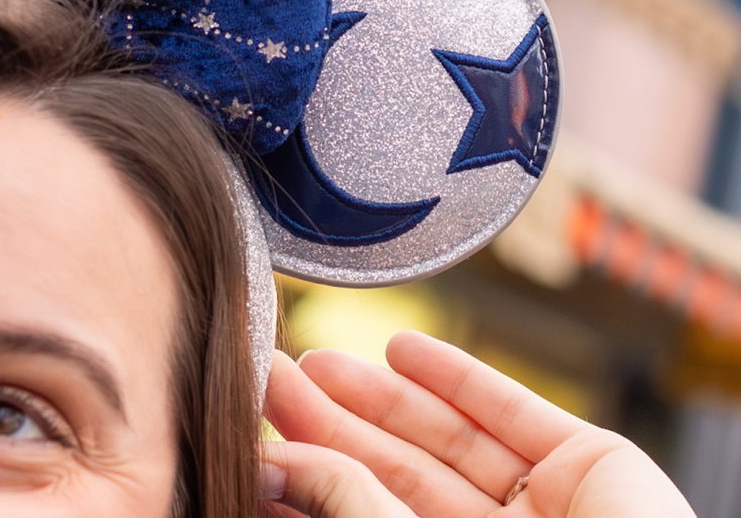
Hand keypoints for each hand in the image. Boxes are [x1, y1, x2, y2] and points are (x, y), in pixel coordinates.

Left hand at [262, 330, 694, 517]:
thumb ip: (354, 507)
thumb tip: (277, 463)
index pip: (364, 514)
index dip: (312, 469)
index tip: (256, 425)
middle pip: (398, 475)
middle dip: (334, 423)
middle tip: (272, 376)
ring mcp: (546, 510)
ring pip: (450, 440)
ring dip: (384, 396)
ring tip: (318, 360)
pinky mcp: (595, 467)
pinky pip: (516, 414)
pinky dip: (459, 378)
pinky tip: (403, 349)